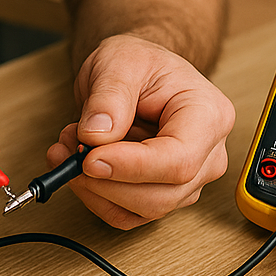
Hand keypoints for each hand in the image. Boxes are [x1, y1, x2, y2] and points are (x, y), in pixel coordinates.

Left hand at [46, 34, 234, 229]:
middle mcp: (207, 155)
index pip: (178, 159)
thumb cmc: (140, 63)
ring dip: (94, 187)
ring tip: (68, 145)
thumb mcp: (120, 61)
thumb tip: (96, 136)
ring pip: (141, 209)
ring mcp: (188, 180)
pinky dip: (95, 196)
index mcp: (208, 116)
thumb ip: (109, 96)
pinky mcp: (162, 194)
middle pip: (161, 194)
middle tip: (66, 146)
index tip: (89, 158)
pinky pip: (127, 214)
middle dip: (105, 179)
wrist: (139, 72)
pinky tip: (78, 164)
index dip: (131, 167)